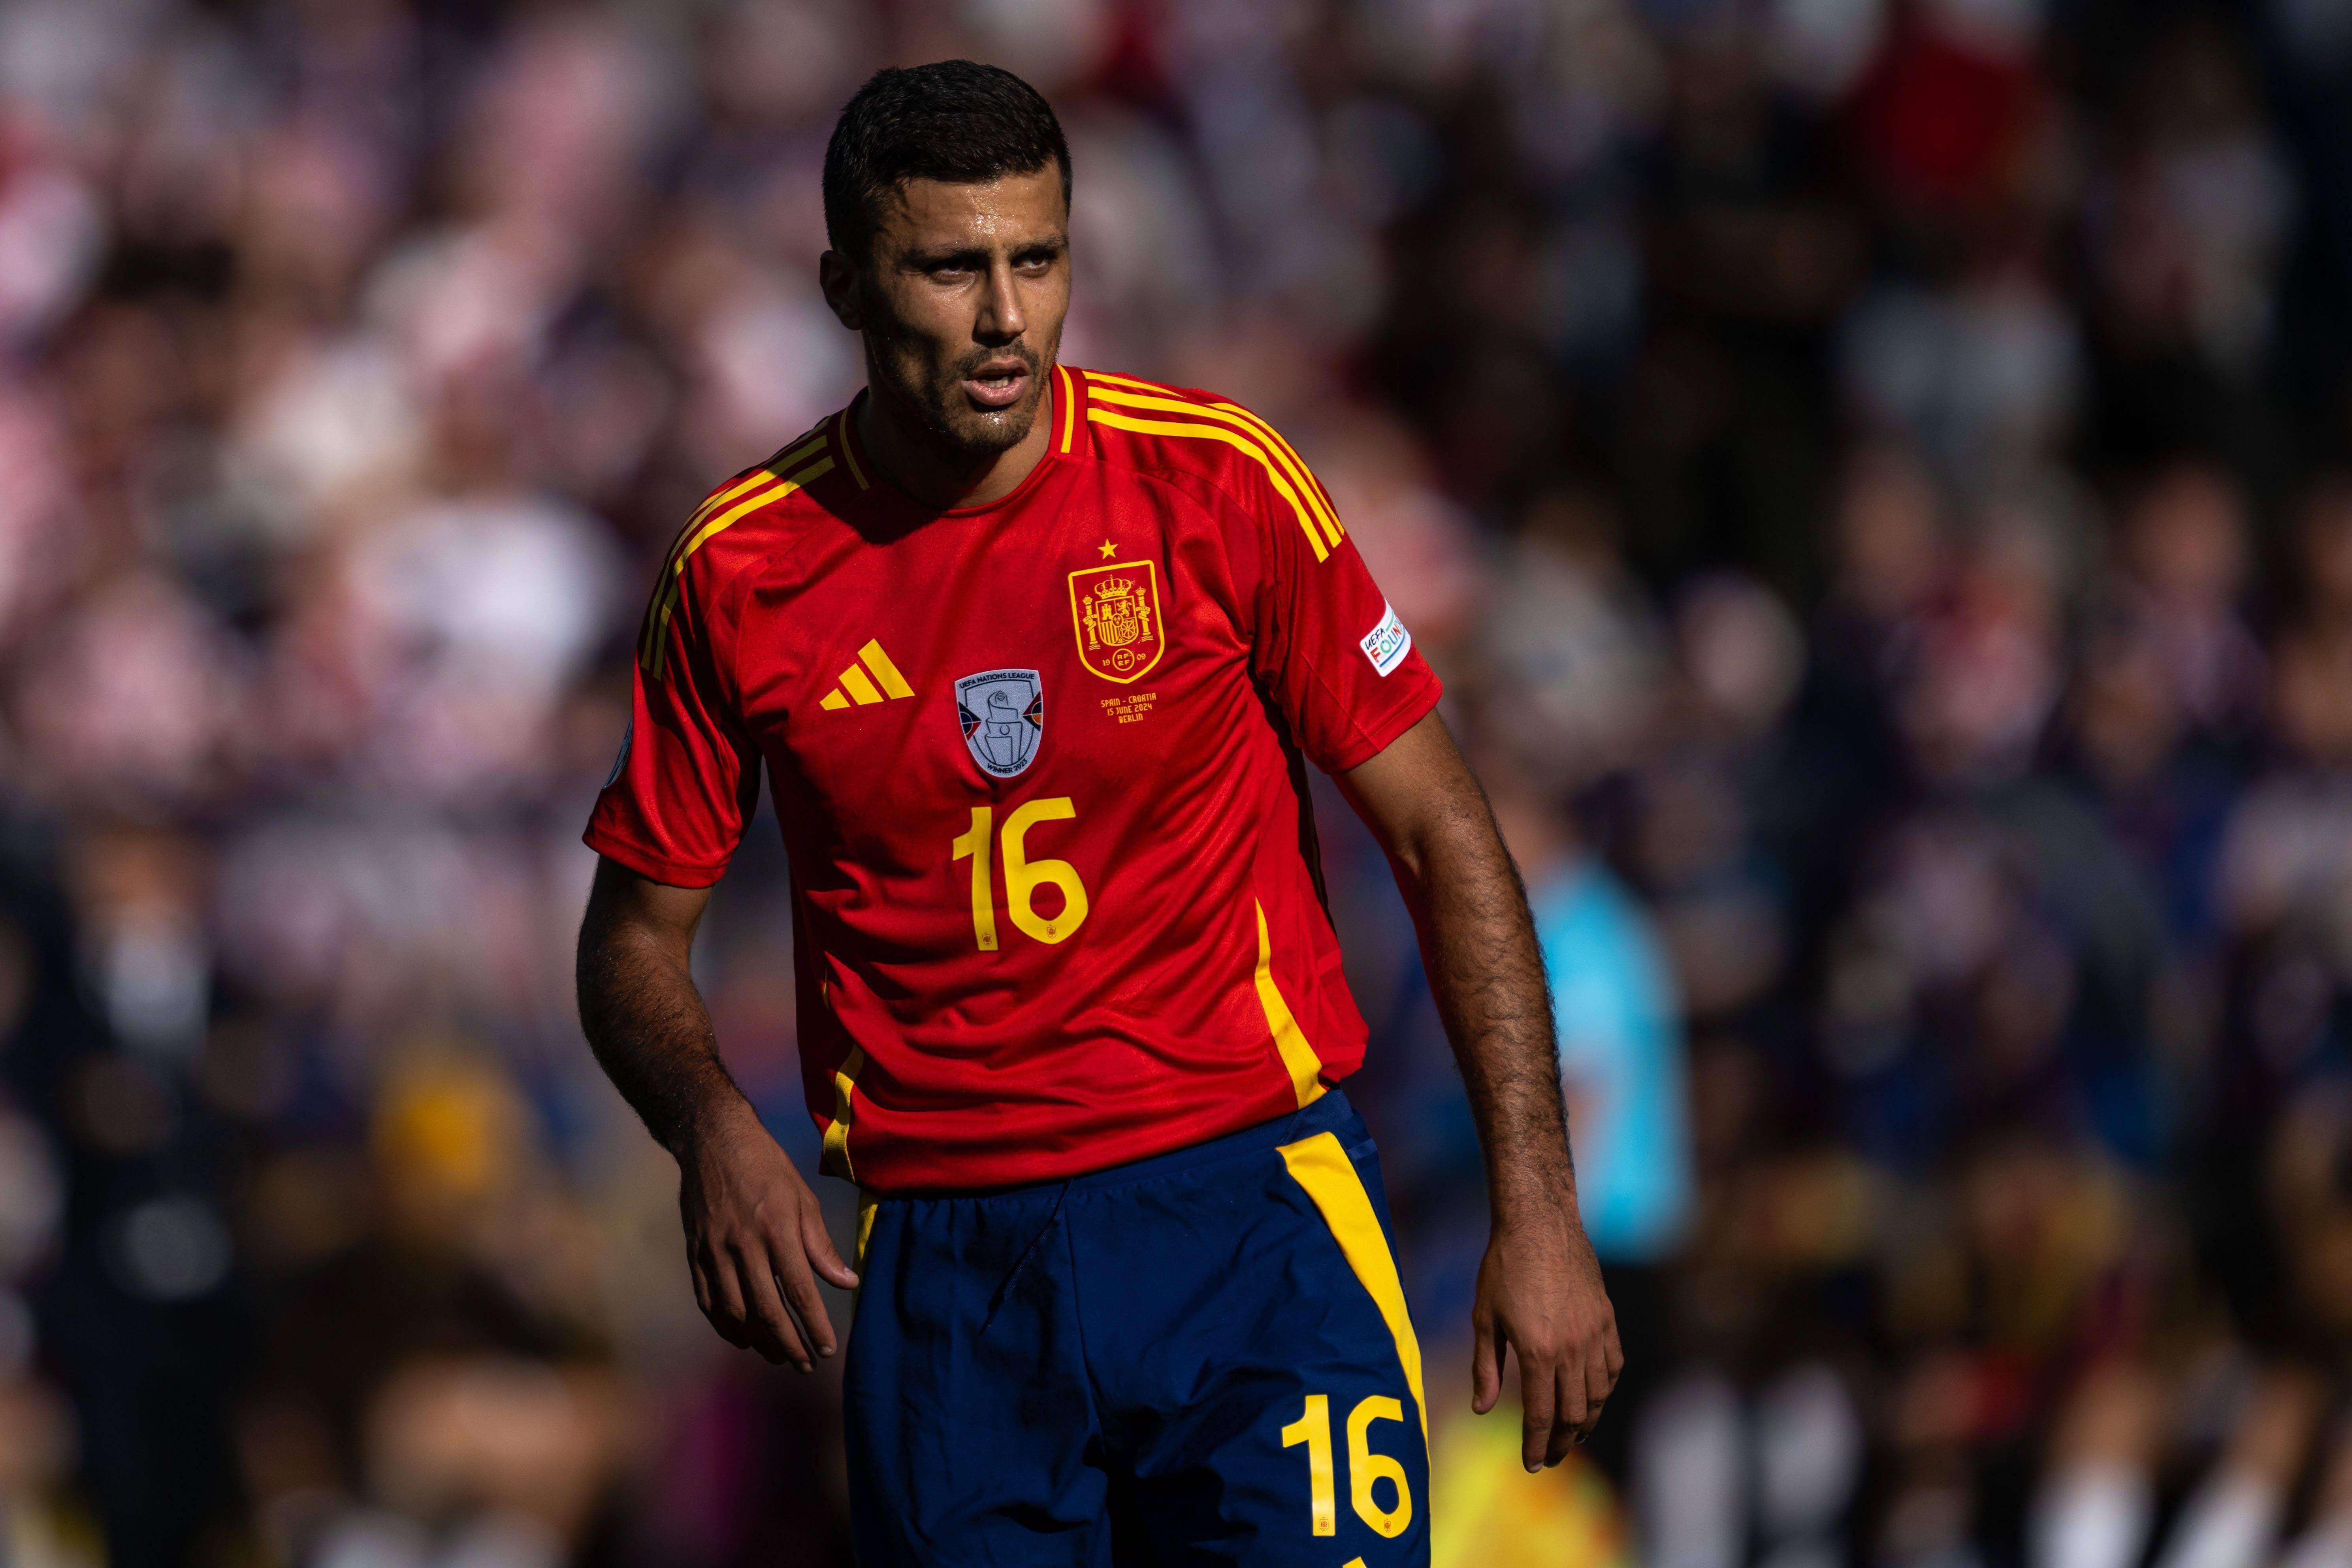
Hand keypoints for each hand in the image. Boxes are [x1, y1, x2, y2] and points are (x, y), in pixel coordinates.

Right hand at [675, 1099, 859, 1369]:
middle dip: (789, 1344)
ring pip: (735, 1312)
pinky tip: (743, 1338)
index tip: (827, 1349)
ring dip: (758, 1341)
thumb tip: (848, 1283)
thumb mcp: (804, 1198)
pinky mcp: (694, 1253)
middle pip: (766, 1310)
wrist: (713, 1141)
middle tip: (805, 1363)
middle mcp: (743, 1243)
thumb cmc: (768, 1168)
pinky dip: (725, 1326)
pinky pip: (708, 1301)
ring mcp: (714, 1250)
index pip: (799, 1290)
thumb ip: (822, 1246)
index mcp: (777, 1228)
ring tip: (779, 1354)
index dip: (815, 1325)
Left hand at [1471, 1198, 1621, 1470]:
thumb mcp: (1484, 1318)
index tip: (1531, 1465)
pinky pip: (1613, 1367)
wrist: (1540, 1224)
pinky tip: (1594, 1398)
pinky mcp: (1607, 1319)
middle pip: (1572, 1413)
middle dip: (1561, 1442)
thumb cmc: (1503, 1267)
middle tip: (1549, 1458)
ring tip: (1571, 1435)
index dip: (1536, 1445)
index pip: (1540, 1415)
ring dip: (1585, 1422)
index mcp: (1538, 1352)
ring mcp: (1595, 1335)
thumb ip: (1485, 1367)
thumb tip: (1482, 1410)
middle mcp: (1572, 1349)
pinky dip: (1605, 1390)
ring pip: (1598, 1395)